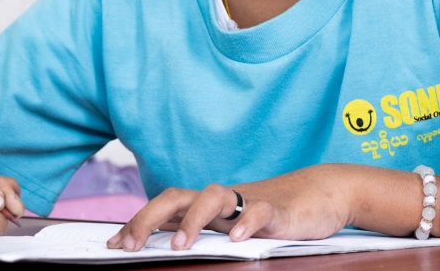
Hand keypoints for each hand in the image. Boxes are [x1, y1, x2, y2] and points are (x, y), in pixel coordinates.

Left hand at [107, 164, 354, 250]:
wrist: (325, 192)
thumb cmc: (277, 213)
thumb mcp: (238, 226)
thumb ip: (210, 233)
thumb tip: (172, 247)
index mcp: (211, 205)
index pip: (166, 206)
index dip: (139, 222)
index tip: (114, 244)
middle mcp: (224, 200)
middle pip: (178, 196)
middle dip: (149, 217)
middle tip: (129, 244)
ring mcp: (249, 201)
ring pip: (214, 196)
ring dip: (193, 220)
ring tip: (179, 246)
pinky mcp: (279, 209)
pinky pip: (259, 210)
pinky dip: (247, 221)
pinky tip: (237, 238)